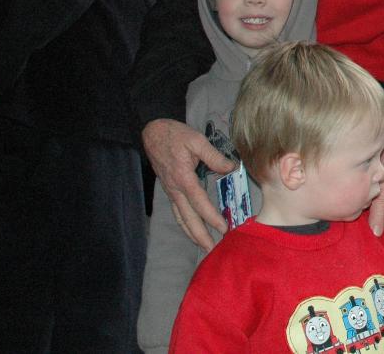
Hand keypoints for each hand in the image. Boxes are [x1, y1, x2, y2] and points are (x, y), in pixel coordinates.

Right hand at [142, 118, 233, 249]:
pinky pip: (177, 211)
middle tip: (212, 250)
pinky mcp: (170, 189)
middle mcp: (175, 189)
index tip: (223, 229)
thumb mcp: (197, 141)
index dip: (211, 217)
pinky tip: (192, 230)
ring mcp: (171, 191)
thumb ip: (214, 156)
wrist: (152, 132)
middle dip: (200, 236)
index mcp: (183, 178)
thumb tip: (231, 167)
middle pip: (187, 218)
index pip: (199, 202)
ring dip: (192, 233)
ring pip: (181, 218)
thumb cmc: (175, 135)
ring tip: (204, 246)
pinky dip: (185, 224)